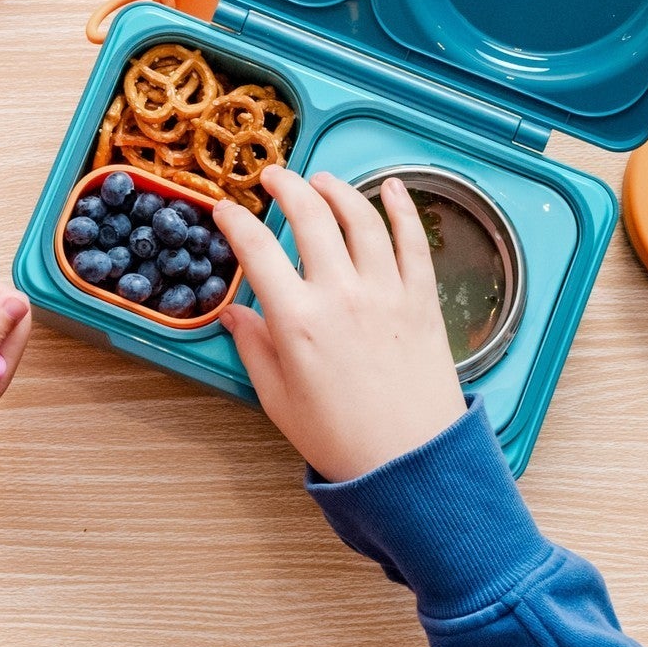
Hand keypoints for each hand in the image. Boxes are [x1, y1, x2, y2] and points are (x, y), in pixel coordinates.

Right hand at [212, 165, 465, 483]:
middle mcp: (341, 295)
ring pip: (360, 219)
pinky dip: (402, 208)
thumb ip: (254, 347)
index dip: (234, 221)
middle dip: (286, 186)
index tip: (225, 210)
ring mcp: (386, 293)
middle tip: (273, 177)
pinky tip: (389, 186)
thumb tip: (233, 314)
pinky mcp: (422, 301)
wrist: (415, 469)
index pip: (255, 249)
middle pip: (310, 216)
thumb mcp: (278, 399)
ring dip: (336, 189)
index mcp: (297, 320)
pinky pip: (413, 242)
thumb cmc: (341, 440)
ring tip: (319, 179)